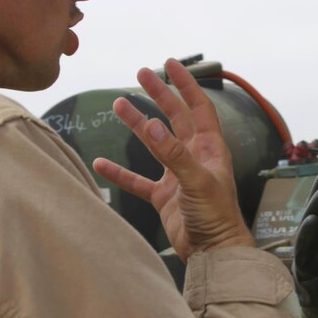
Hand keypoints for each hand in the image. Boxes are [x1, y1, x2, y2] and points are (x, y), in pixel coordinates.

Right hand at [92, 59, 252, 260]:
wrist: (214, 253)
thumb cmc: (216, 217)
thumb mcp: (196, 181)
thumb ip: (173, 154)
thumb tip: (151, 124)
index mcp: (210, 148)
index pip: (198, 107)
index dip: (186, 85)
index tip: (170, 64)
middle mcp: (194, 157)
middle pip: (175, 118)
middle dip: (159, 95)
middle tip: (141, 74)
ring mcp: (178, 176)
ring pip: (154, 144)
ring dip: (138, 125)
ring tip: (117, 105)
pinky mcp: (165, 197)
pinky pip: (138, 180)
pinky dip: (121, 172)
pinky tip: (101, 163)